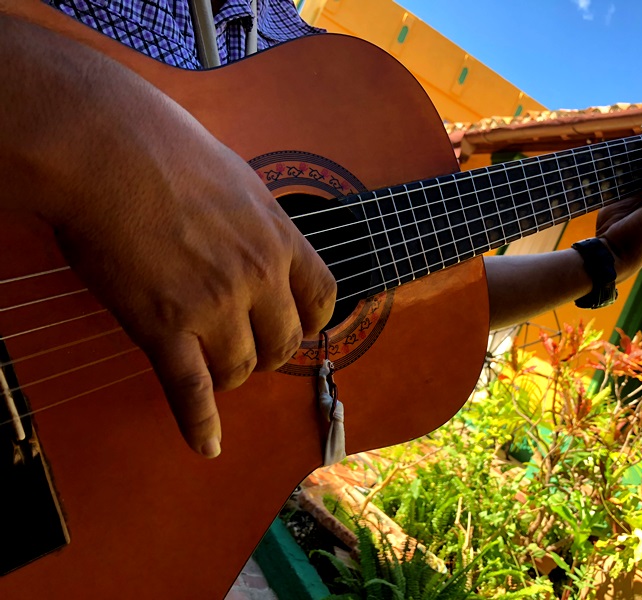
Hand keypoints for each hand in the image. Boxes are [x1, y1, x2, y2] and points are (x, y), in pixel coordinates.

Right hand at [1, 20, 336, 457]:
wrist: (104, 146)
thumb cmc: (163, 146)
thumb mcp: (237, 177)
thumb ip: (258, 218)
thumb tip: (260, 233)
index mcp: (280, 237)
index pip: (322, 297)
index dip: (311, 321)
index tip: (298, 328)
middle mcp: (258, 276)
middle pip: (283, 344)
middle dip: (268, 353)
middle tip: (248, 351)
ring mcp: (215, 305)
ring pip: (239, 370)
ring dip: (228, 375)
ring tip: (212, 370)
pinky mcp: (166, 327)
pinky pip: (191, 391)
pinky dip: (200, 424)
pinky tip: (207, 445)